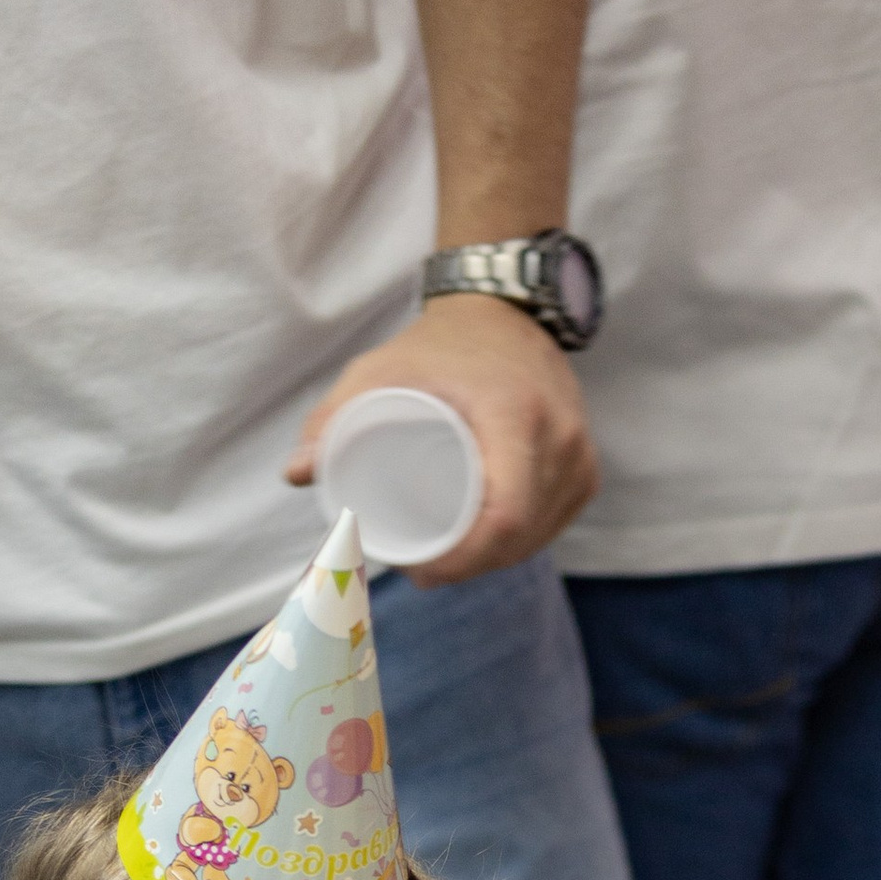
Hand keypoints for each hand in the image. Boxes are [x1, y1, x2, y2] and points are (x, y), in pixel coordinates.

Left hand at [285, 293, 595, 581]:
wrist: (504, 310)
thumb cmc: (438, 347)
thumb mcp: (381, 370)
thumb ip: (334, 418)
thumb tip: (295, 474)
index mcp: (514, 415)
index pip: (505, 516)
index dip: (464, 559)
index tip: (421, 569)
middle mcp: (558, 436)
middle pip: (519, 537)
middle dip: (469, 566)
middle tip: (420, 568)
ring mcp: (579, 454)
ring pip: (538, 538)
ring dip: (494, 559)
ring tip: (447, 558)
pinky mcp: (586, 467)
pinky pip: (555, 524)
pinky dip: (522, 543)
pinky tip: (489, 548)